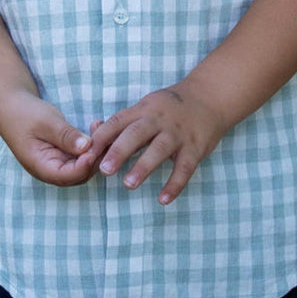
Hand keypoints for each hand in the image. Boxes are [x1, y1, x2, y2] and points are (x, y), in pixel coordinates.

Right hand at [0, 91, 105, 186]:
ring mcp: (57, 164)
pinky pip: (82, 156)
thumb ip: (66, 135)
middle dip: (95, 157)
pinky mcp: (63, 155)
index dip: (85, 164)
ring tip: (100, 127)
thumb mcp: (46, 121)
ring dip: (95, 150)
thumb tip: (87, 147)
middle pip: (80, 174)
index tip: (95, 146)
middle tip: (105, 135)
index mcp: (40, 167)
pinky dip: (91, 145)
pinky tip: (96, 127)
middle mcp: (50, 170)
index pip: (68, 176)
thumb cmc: (24, 113)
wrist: (11, 106)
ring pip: (84, 166)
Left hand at [90, 83, 226, 204]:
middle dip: (119, 151)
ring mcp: (178, 133)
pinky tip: (163, 200)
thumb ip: (123, 123)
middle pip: (136, 134)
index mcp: (143, 110)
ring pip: (159, 149)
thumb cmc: (170, 108)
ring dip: (143, 167)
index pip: (118, 121)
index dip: (102, 137)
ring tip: (128, 184)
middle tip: (104, 170)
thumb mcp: (147, 107)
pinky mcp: (196, 147)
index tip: (87, 153)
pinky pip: (185, 167)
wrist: (210, 97)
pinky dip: (174, 184)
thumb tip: (92, 135)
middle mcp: (159, 120)